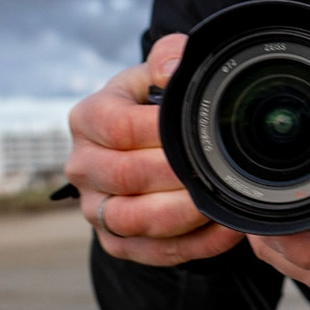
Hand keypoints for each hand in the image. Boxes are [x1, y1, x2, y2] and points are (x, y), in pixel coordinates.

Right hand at [65, 33, 243, 266]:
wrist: (146, 144)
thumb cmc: (155, 104)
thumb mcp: (159, 72)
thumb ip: (168, 57)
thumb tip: (172, 67)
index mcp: (87, 118)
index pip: (119, 126)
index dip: (160, 130)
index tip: (199, 129)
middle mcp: (82, 166)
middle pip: (125, 176)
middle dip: (177, 173)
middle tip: (218, 168)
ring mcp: (95, 209)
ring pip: (133, 220)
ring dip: (182, 213)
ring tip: (219, 199)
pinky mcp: (116, 241)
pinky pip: (154, 251)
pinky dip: (195, 244)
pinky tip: (227, 226)